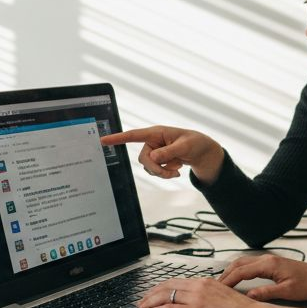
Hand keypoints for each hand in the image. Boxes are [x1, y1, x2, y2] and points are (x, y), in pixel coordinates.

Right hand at [99, 126, 223, 181]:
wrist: (202, 152)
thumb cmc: (195, 143)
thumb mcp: (185, 146)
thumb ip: (169, 152)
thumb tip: (153, 157)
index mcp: (156, 133)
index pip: (134, 135)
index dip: (118, 138)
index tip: (103, 140)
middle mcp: (152, 142)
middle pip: (143, 159)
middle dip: (157, 169)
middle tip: (172, 173)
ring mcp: (154, 152)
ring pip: (148, 167)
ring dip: (162, 173)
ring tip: (177, 170)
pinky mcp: (157, 161)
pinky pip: (154, 171)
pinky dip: (165, 174)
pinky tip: (176, 171)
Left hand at [138, 278, 264, 307]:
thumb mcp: (225, 298)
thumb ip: (211, 297)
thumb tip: (203, 304)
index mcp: (206, 281)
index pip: (178, 281)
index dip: (163, 286)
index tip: (155, 292)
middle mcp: (199, 286)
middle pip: (167, 285)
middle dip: (151, 293)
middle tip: (142, 300)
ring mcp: (195, 298)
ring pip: (164, 296)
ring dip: (149, 302)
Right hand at [219, 255, 306, 301]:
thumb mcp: (288, 292)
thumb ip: (267, 293)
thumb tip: (248, 296)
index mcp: (269, 264)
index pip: (241, 271)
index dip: (228, 281)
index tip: (218, 290)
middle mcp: (267, 259)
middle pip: (239, 263)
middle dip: (225, 274)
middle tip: (214, 287)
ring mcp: (269, 259)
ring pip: (243, 262)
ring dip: (231, 271)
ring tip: (222, 284)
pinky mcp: (271, 263)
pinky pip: (250, 264)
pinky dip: (239, 270)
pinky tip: (237, 278)